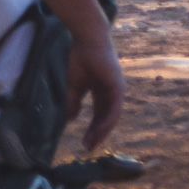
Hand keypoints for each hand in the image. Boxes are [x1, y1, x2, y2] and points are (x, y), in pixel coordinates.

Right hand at [65, 32, 123, 151]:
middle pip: (106, 118)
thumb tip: (70, 120)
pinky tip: (99, 131)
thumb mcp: (74, 86)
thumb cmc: (81, 58)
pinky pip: (114, 109)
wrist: (87, 41)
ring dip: (102, 131)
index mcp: (102, 91)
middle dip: (97, 134)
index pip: (99, 114)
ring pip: (111, 116)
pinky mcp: (117, 87)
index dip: (92, 129)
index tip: (84, 142)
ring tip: (91, 143)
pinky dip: (107, 121)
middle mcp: (111, 92)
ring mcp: (116, 90)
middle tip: (88, 148)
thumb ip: (73, 102)